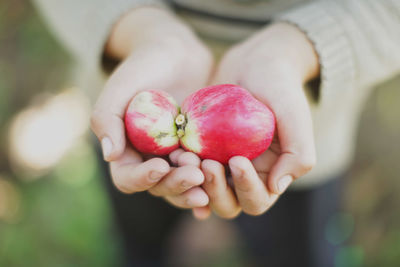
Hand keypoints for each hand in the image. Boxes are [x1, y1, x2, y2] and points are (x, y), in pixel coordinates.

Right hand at [90, 7, 212, 208]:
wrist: (177, 55)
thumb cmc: (144, 67)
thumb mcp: (120, 86)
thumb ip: (106, 117)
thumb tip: (109, 154)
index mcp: (125, 151)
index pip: (128, 179)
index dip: (142, 179)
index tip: (161, 166)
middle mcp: (149, 159)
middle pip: (159, 187)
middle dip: (176, 184)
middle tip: (195, 173)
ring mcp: (175, 157)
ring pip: (183, 184)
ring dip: (195, 185)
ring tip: (209, 171)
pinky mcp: (197, 151)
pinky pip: (204, 171)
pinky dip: (212, 179)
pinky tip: (225, 179)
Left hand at [197, 23, 318, 218]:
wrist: (255, 61)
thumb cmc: (280, 86)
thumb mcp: (294, 115)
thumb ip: (298, 153)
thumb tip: (277, 187)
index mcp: (269, 173)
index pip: (257, 199)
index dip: (246, 187)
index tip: (237, 159)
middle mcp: (242, 173)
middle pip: (226, 203)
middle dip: (215, 188)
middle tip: (207, 163)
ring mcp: (219, 161)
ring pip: (202, 188)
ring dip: (192, 180)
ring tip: (185, 155)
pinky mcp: (200, 148)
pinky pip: (186, 166)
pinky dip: (178, 166)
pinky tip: (173, 153)